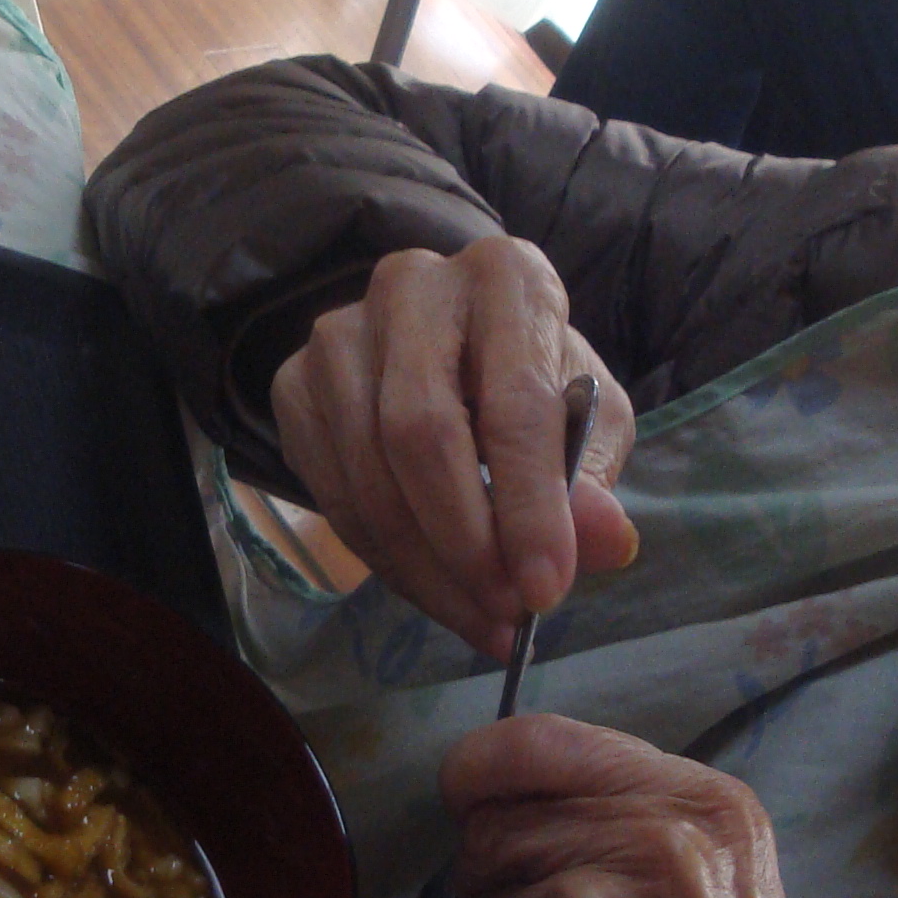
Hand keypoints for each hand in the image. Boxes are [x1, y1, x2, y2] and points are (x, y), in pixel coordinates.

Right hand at [268, 240, 638, 658]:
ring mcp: (337, 333)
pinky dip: (383, 560)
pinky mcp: (293, 382)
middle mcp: (412, 287)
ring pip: (367, 474)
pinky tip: (432, 588)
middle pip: (419, 433)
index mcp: (506, 278)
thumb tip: (604, 542)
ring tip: (480, 619)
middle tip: (505, 613)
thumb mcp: (588, 419)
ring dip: (425, 570)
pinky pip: (330, 494)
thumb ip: (592, 477)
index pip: (514, 400)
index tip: (547, 591)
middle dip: (465, 543)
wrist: (454, 347)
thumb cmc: (533, 378)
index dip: (530, 504)